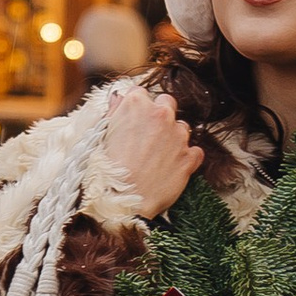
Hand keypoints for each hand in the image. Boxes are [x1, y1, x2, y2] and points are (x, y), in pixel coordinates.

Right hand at [103, 78, 202, 215]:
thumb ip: (114, 113)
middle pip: (166, 103)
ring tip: (158, 157)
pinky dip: (186, 158)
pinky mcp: (189, 157)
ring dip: (173, 137)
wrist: (120, 202)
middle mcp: (161, 114)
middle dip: (159, 116)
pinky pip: (194, 151)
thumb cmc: (104, 171)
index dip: (136, 108)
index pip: (140, 93)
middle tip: (148, 136)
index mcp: (136, 104)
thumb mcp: (100, 135)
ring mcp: (178, 135)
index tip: (133, 120)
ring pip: (182, 127)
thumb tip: (119, 99)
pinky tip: (171, 168)